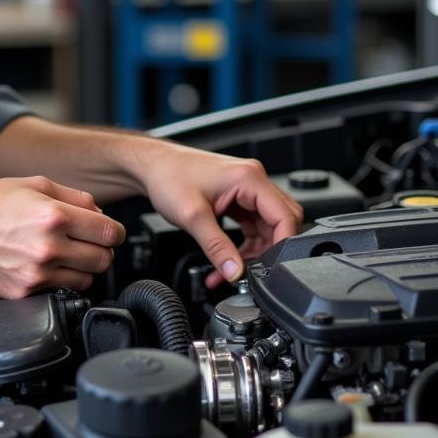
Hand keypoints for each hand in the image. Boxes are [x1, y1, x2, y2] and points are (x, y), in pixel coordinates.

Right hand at [0, 176, 125, 298]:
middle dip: (102, 250)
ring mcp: (37, 273)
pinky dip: (61, 281)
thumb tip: (100, 212)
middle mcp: (49, 246)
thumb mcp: (34, 184)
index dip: (115, 232)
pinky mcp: (25, 292)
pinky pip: (60, 291)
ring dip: (84, 268)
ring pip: (87, 279)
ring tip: (69, 255)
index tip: (111, 232)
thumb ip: (74, 196)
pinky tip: (49, 267)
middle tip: (90, 243)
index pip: (110, 232)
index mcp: (54, 215)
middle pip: (104, 259)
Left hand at [134, 144, 302, 287]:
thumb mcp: (193, 217)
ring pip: (266, 227)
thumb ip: (217, 247)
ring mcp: (245, 188)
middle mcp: (252, 180)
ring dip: (253, 252)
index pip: (285, 215)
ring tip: (231, 269)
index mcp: (249, 178)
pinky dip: (243, 244)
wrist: (152, 166)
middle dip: (268, 251)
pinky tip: (227, 259)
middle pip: (280, 222)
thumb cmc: (168, 177)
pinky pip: (252, 225)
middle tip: (252, 271)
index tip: (272, 268)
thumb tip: (235, 272)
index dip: (282, 245)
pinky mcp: (237, 197)